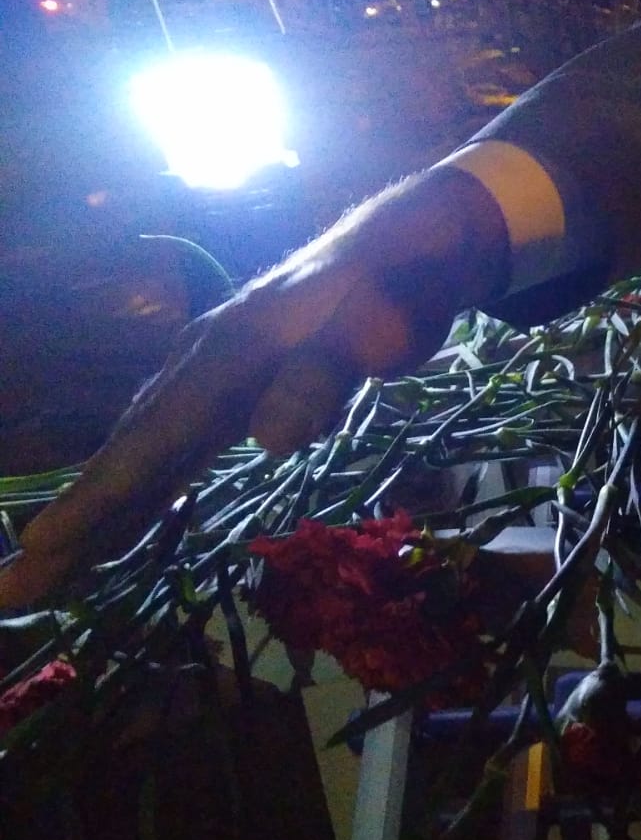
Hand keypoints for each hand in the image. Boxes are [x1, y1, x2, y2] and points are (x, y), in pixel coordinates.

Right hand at [0, 167, 508, 608]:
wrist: (403, 249)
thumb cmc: (389, 292)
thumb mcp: (371, 331)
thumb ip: (320, 378)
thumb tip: (268, 437)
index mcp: (223, 357)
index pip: (150, 440)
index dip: (100, 497)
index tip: (45, 547)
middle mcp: (200, 368)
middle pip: (128, 455)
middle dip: (76, 523)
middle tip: (17, 590)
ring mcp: (212, 378)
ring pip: (142, 456)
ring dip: (97, 514)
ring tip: (47, 573)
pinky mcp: (233, 390)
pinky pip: (171, 450)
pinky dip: (139, 490)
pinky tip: (119, 525)